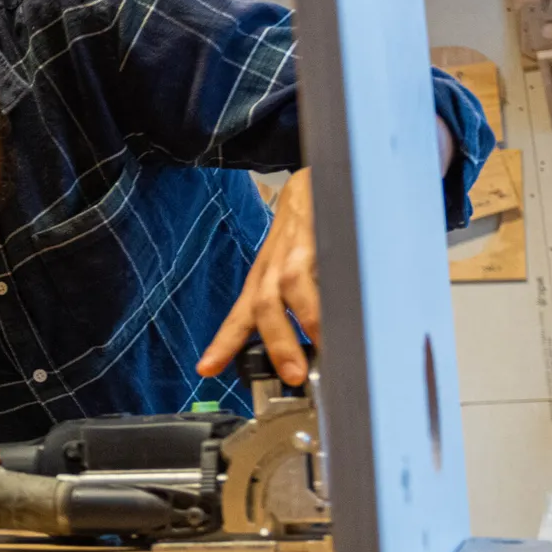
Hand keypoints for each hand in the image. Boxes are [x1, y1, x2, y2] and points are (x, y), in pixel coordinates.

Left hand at [197, 168, 318, 384]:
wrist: (319, 176)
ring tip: (323, 351)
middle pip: (264, 305)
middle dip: (277, 343)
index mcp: (266, 277)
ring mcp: (296, 247)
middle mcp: (275, 265)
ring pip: (290, 285)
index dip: (223, 343)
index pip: (240, 315)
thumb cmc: (309, 229)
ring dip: (306, 321)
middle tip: (294, 375)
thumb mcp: (296, 267)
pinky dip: (331, 289)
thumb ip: (305, 305)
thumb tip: (321, 345)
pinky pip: (321, 262)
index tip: (206, 369)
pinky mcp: (320, 230)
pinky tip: (344, 309)